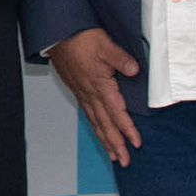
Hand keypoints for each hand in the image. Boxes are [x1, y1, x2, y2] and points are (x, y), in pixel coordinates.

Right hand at [50, 28, 141, 167]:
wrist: (58, 35)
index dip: (127, 129)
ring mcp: (83, 94)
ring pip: (95, 123)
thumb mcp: (104, 44)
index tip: (136, 143)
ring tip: (113, 155)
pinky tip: (99, 131)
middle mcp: (91, 94)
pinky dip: (95, 127)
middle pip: (105, 125)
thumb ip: (120, 59)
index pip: (116, 113)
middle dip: (115, 144)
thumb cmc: (80, 39)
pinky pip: (88, 115)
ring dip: (105, 140)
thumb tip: (135, 70)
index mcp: (100, 86)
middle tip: (124, 161)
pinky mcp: (78, 90)